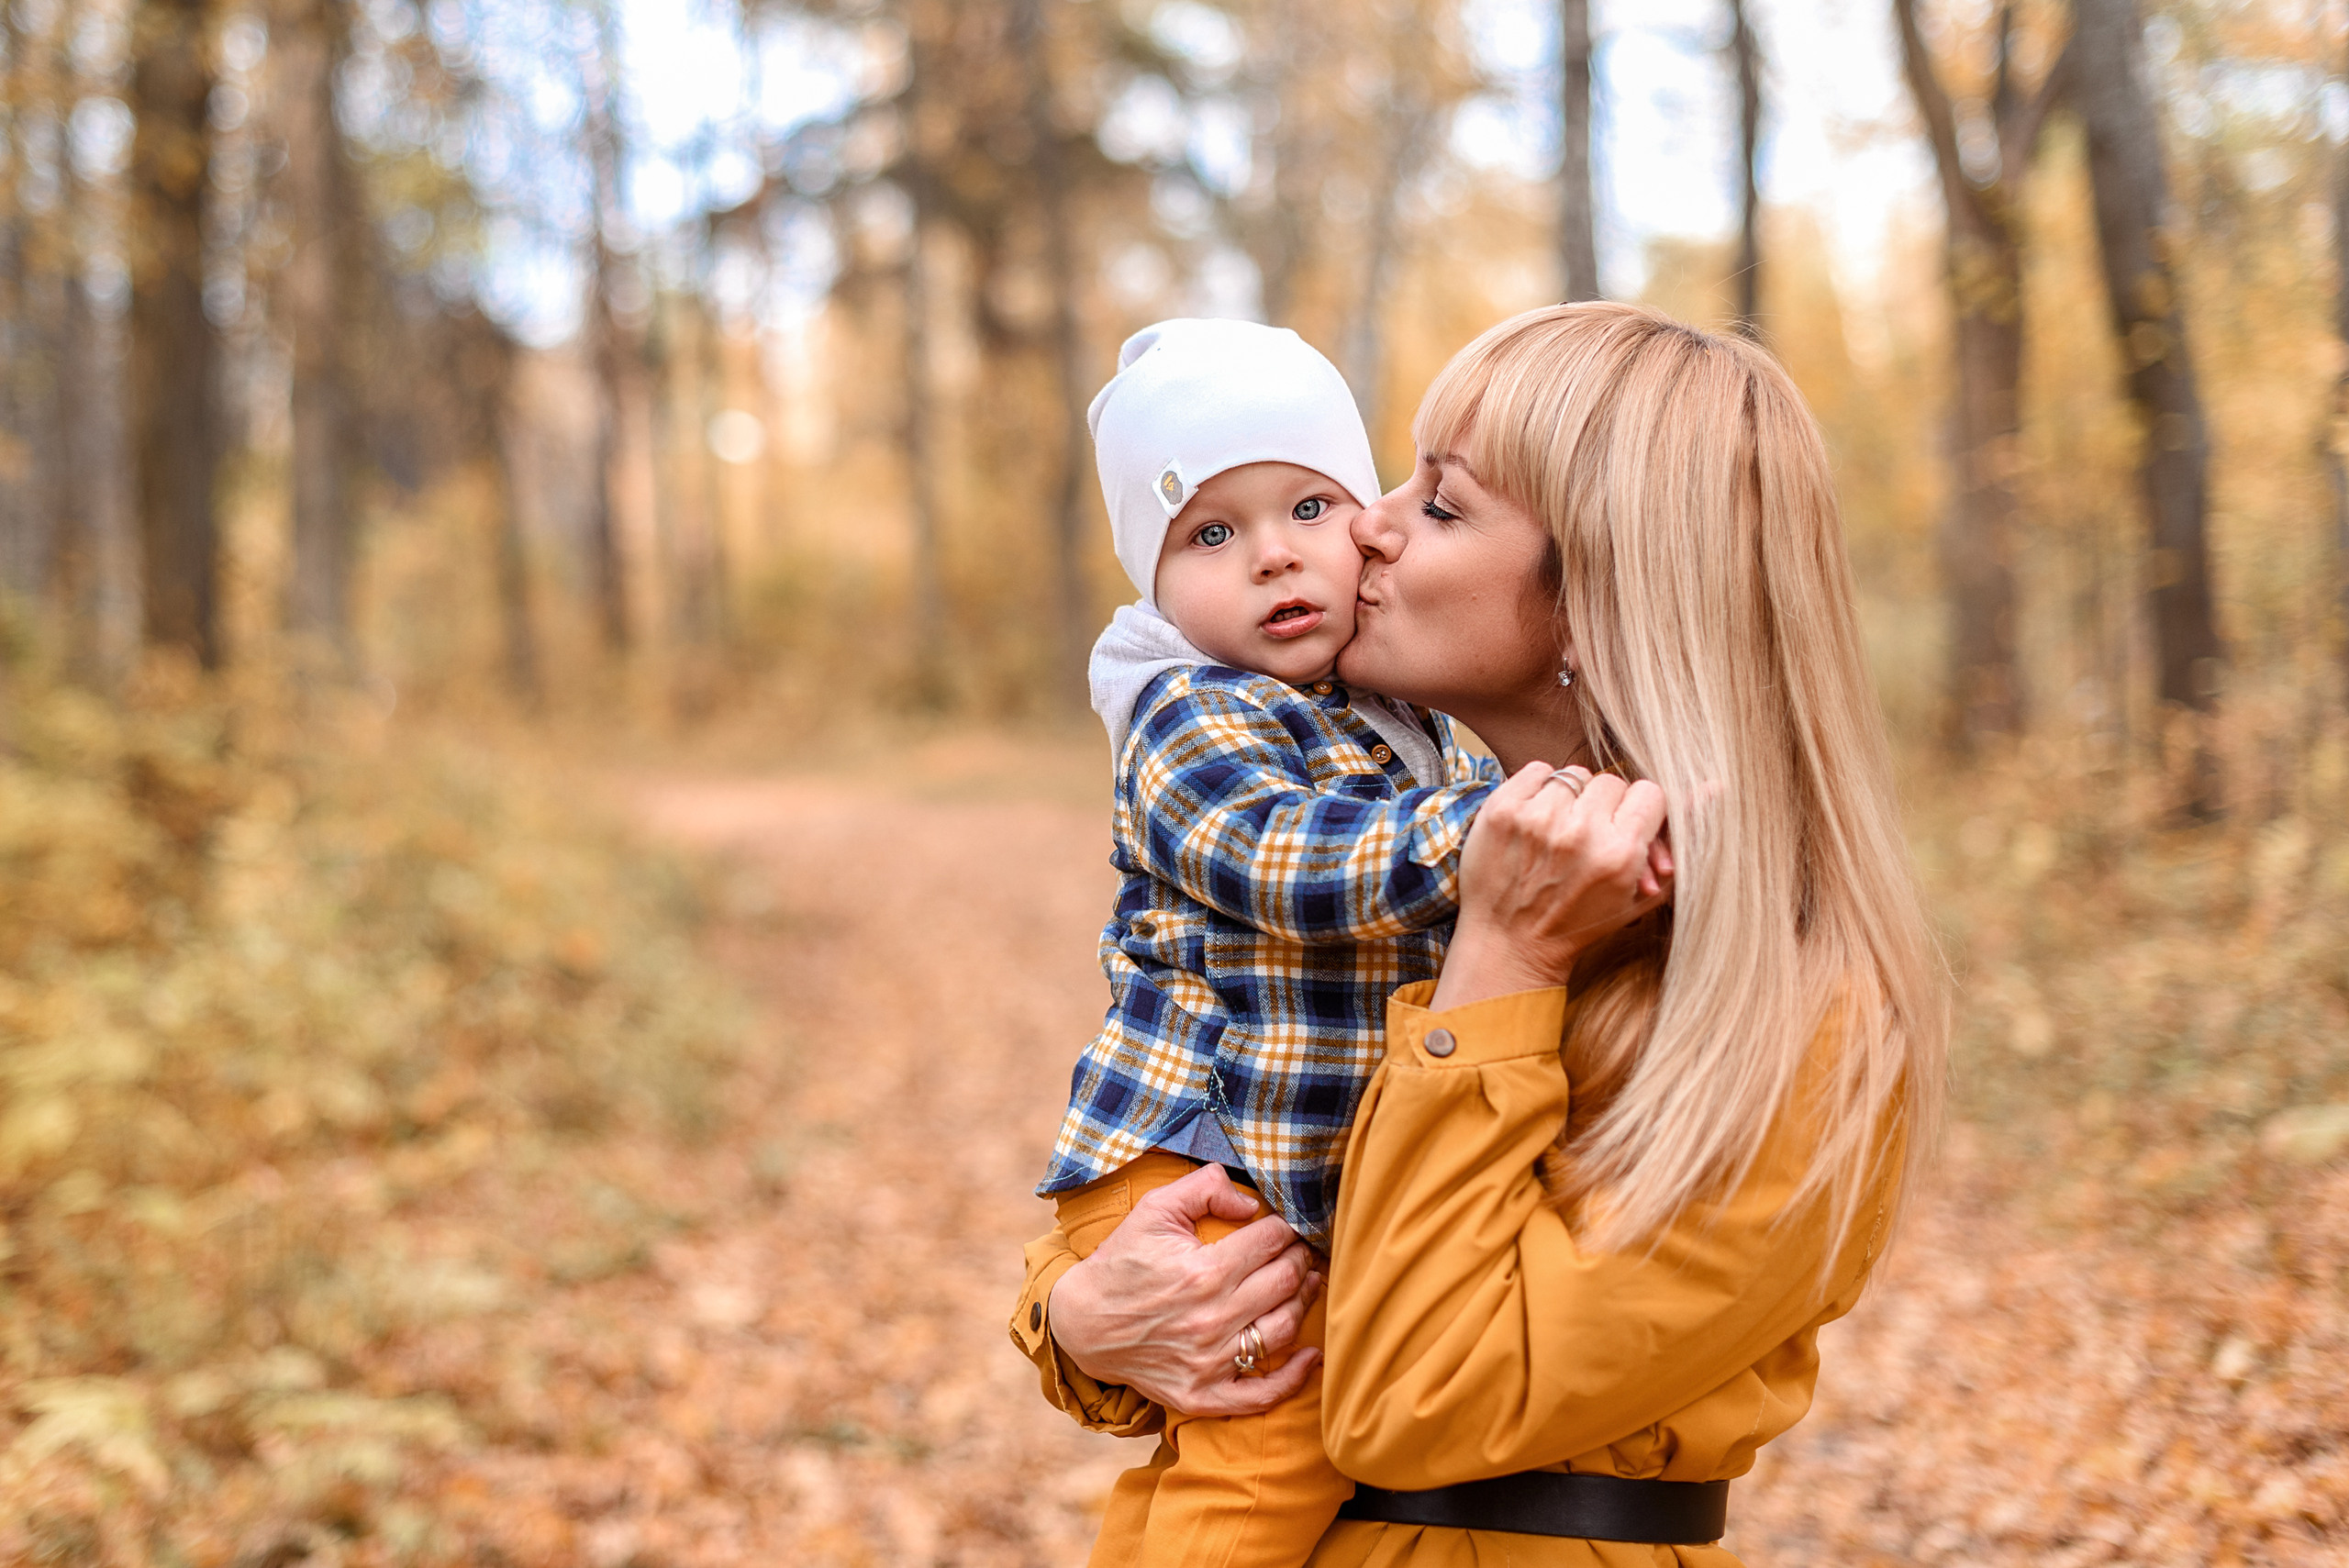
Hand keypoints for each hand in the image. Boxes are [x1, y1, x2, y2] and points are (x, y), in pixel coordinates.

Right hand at [1048, 1163, 1322, 1416]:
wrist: (1083, 1323)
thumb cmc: (1122, 1262)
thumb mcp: (1154, 1209)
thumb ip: (1204, 1188)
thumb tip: (1252, 1203)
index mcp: (1204, 1271)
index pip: (1271, 1241)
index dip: (1287, 1227)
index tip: (1287, 1224)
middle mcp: (1212, 1319)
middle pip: (1285, 1281)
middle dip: (1300, 1258)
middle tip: (1300, 1250)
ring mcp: (1209, 1362)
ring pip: (1283, 1329)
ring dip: (1304, 1302)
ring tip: (1308, 1284)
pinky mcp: (1203, 1394)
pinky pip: (1261, 1395)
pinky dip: (1294, 1378)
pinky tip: (1312, 1356)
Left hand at [1432, 762, 1673, 1010]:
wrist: (1510, 944)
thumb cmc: (1580, 922)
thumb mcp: (1640, 895)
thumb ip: (1680, 844)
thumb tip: (1717, 787)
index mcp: (1619, 854)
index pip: (1650, 793)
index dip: (1640, 812)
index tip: (1626, 830)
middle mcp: (1578, 833)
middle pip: (1612, 782)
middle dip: (1607, 807)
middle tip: (1591, 837)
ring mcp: (1535, 819)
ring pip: (1574, 775)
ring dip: (1572, 798)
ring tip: (1561, 831)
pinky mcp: (1501, 811)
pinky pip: (1537, 770)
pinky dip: (1540, 788)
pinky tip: (1537, 819)